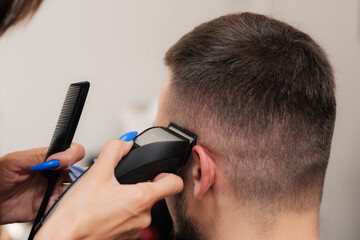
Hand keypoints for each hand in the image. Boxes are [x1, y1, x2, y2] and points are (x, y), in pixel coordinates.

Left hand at [0, 143, 84, 223]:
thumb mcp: (14, 161)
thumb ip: (37, 156)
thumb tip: (57, 156)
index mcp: (49, 160)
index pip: (72, 153)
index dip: (73, 156)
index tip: (62, 162)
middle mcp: (54, 175)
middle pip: (79, 172)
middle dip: (83, 175)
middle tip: (75, 179)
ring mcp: (52, 192)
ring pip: (75, 191)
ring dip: (76, 193)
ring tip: (67, 195)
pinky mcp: (47, 208)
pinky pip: (62, 209)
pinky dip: (64, 209)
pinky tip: (59, 207)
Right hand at [36, 139, 183, 239]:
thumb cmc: (77, 215)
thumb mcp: (95, 173)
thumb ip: (113, 151)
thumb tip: (125, 143)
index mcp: (142, 199)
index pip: (175, 184)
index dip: (168, 173)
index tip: (157, 171)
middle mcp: (143, 218)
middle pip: (152, 194)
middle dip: (136, 185)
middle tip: (116, 183)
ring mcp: (135, 231)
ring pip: (139, 207)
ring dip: (127, 200)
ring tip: (106, 198)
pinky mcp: (125, 239)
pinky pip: (129, 220)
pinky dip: (120, 213)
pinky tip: (103, 211)